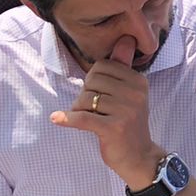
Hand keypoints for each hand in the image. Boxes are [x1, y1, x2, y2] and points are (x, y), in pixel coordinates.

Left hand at [52, 37, 161, 186]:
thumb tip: (125, 39)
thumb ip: (124, 67)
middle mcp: (135, 93)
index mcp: (138, 81)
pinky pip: (82, 118)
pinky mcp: (113, 128)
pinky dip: (67, 119)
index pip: (103, 66)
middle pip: (92, 81)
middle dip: (85, 94)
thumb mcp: (130, 93)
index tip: (100, 94)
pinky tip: (57, 119)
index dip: (93, 79)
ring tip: (90, 120)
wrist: (138, 156)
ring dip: (79, 110)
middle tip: (94, 110)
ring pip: (85, 99)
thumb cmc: (129, 122)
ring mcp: (125, 111)